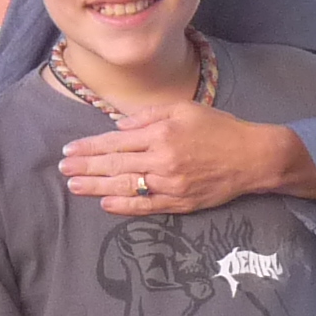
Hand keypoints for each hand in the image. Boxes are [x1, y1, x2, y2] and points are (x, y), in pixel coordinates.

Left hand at [59, 104, 315, 212]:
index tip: (69, 150)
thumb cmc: (219, 128)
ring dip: (96, 187)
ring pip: (125, 186)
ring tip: (73, 186)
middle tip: (62, 169)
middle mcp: (162, 160)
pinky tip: (105, 203)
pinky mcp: (180, 202)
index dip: (89, 147)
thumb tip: (118, 125)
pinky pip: (147, 206)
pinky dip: (124, 205)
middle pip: (115, 165)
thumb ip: (148, 116)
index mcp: (161, 133)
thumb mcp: (184, 109)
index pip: (115, 141)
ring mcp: (171, 184)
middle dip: (85, 167)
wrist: (253, 158)